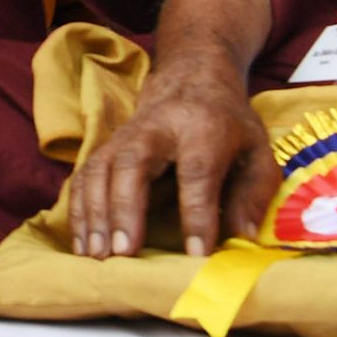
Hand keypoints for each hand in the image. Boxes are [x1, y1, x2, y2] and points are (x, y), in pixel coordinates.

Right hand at [68, 46, 277, 258]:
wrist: (191, 80)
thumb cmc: (227, 126)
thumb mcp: (258, 151)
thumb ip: (255, 193)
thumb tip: (243, 237)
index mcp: (203, 128)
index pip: (197, 171)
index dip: (196, 213)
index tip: (195, 253)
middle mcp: (156, 129)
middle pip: (132, 164)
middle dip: (124, 209)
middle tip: (123, 252)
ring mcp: (123, 136)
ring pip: (99, 170)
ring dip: (94, 213)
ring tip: (95, 255)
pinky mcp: (105, 147)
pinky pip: (82, 177)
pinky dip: (78, 212)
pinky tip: (81, 245)